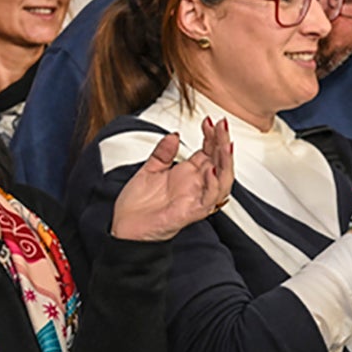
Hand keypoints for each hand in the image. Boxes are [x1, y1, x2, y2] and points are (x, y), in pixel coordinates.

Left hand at [110, 117, 234, 241]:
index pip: (208, 151)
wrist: (125, 230)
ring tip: (225, 145)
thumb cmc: (138, 206)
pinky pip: (208, 199)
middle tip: (222, 125)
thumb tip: (173, 135)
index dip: (212, 136)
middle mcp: (196, 185)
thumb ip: (162, 153)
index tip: (211, 121)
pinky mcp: (191, 212)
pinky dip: (213, 185)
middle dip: (222, 142)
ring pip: (222, 180)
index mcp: (187, 174)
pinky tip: (211, 170)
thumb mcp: (149, 170)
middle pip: (219, 161)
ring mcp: (196, 198)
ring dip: (226, 162)